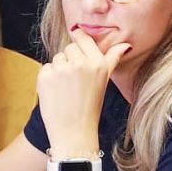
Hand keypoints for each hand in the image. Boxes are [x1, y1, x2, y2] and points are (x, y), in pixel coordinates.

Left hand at [37, 29, 131, 157]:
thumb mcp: (105, 81)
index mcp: (98, 63)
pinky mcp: (46, 76)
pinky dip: (48, 78)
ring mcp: (62, 69)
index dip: (78, 39)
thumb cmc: (91, 107)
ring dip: (59, 69)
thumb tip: (126, 45)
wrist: (74, 132)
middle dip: (70, 60)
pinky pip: (46, 67)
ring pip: (57, 58)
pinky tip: (56, 92)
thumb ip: (113, 59)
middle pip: (70, 48)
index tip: (76, 41)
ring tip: (66, 89)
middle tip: (75, 81)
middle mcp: (81, 63)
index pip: (83, 38)